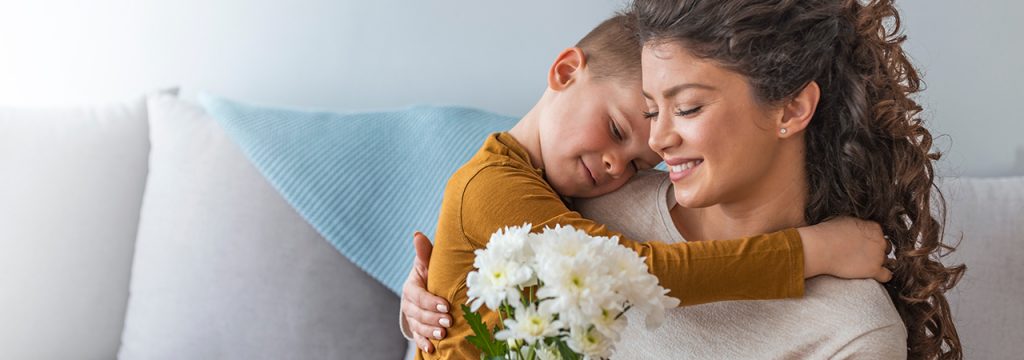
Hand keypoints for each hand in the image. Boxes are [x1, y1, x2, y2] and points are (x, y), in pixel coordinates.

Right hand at [401, 232, 451, 353]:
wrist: (425, 287)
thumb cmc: (429, 272)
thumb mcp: (427, 263)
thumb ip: (424, 252)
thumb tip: (417, 234)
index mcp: (411, 287)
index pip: (419, 296)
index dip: (431, 302)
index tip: (446, 306)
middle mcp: (409, 304)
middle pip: (418, 313)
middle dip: (433, 318)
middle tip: (448, 321)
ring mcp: (412, 317)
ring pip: (418, 326)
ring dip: (430, 331)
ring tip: (443, 333)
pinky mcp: (417, 328)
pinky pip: (417, 337)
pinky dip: (424, 343)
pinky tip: (432, 349)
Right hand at [797, 217, 891, 282]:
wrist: (820, 248)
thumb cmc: (827, 233)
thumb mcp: (845, 220)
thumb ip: (858, 224)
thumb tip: (857, 229)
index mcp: (873, 227)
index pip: (879, 233)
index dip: (871, 239)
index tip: (862, 243)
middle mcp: (879, 240)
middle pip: (885, 247)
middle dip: (876, 250)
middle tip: (863, 254)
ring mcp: (878, 256)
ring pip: (887, 261)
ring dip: (878, 263)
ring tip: (865, 264)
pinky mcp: (873, 270)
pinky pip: (887, 275)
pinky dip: (883, 276)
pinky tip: (875, 275)